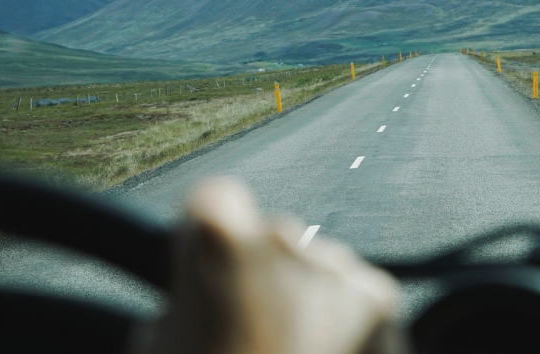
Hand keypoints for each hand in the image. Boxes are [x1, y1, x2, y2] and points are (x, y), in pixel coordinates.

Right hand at [131, 178, 403, 353]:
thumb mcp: (158, 349)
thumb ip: (176, 316)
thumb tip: (187, 310)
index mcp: (215, 242)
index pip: (213, 201)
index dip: (207, 235)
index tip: (207, 265)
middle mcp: (282, 240)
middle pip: (273, 237)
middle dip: (265, 273)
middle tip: (253, 334)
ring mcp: (336, 268)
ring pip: (319, 268)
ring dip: (309, 299)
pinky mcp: (381, 301)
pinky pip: (359, 296)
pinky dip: (349, 324)